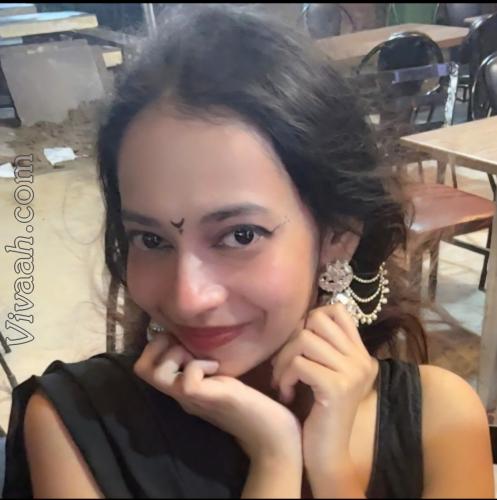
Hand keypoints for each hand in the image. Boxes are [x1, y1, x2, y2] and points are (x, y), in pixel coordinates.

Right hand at [133, 331, 302, 462]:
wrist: (271, 434)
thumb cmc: (252, 402)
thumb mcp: (222, 376)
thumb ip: (206, 364)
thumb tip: (199, 338)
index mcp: (182, 388)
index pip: (144, 366)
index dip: (156, 345)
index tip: (181, 339)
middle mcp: (180, 394)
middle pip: (141, 368)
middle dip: (159, 345)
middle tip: (185, 345)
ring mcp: (191, 399)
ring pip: (156, 373)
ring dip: (176, 354)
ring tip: (200, 357)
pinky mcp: (208, 399)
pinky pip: (187, 379)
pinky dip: (199, 365)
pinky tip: (216, 367)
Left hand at [271, 303, 377, 473]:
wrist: (327, 454)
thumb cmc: (318, 411)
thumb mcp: (324, 373)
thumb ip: (321, 348)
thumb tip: (301, 319)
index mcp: (360, 354)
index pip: (338, 310)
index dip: (312, 318)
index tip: (299, 344)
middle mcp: (361, 360)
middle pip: (316, 319)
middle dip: (291, 339)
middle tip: (285, 364)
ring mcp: (352, 373)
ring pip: (303, 338)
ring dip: (283, 360)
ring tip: (282, 381)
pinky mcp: (337, 387)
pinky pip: (298, 363)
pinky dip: (285, 377)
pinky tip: (287, 395)